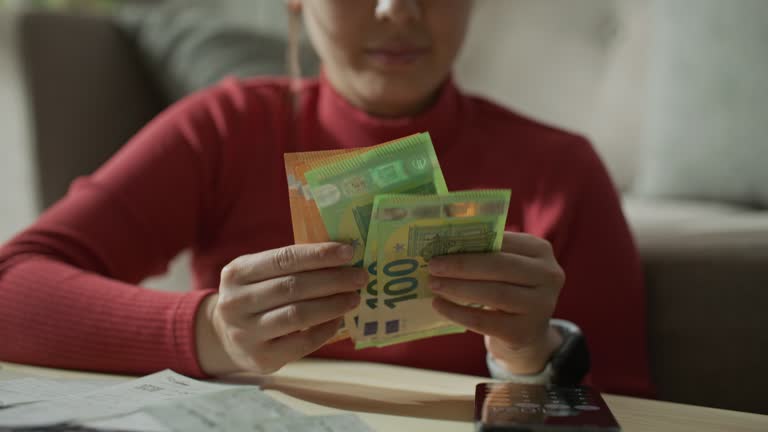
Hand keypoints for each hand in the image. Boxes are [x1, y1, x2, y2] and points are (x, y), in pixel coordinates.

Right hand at [196, 243, 365, 375]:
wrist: (226, 337)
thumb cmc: (255, 297)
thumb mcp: (259, 274)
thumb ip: (291, 265)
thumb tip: (342, 257)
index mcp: (237, 273)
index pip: (284, 258)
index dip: (319, 254)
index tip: (349, 252)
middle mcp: (236, 302)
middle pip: (293, 286)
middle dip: (333, 279)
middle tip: (360, 277)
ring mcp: (245, 333)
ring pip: (298, 315)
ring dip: (333, 304)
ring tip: (354, 297)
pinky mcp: (260, 357)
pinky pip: (302, 342)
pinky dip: (326, 329)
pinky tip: (339, 319)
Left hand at [429, 232, 564, 374]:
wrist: (526, 332)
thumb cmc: (508, 288)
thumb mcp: (506, 267)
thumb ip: (486, 253)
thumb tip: (444, 244)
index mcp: (541, 251)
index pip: (505, 241)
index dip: (473, 242)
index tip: (441, 243)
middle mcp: (549, 276)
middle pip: (501, 266)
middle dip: (462, 265)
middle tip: (433, 266)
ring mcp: (541, 306)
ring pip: (495, 294)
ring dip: (458, 288)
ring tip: (434, 285)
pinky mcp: (525, 332)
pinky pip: (485, 321)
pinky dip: (458, 313)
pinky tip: (440, 306)